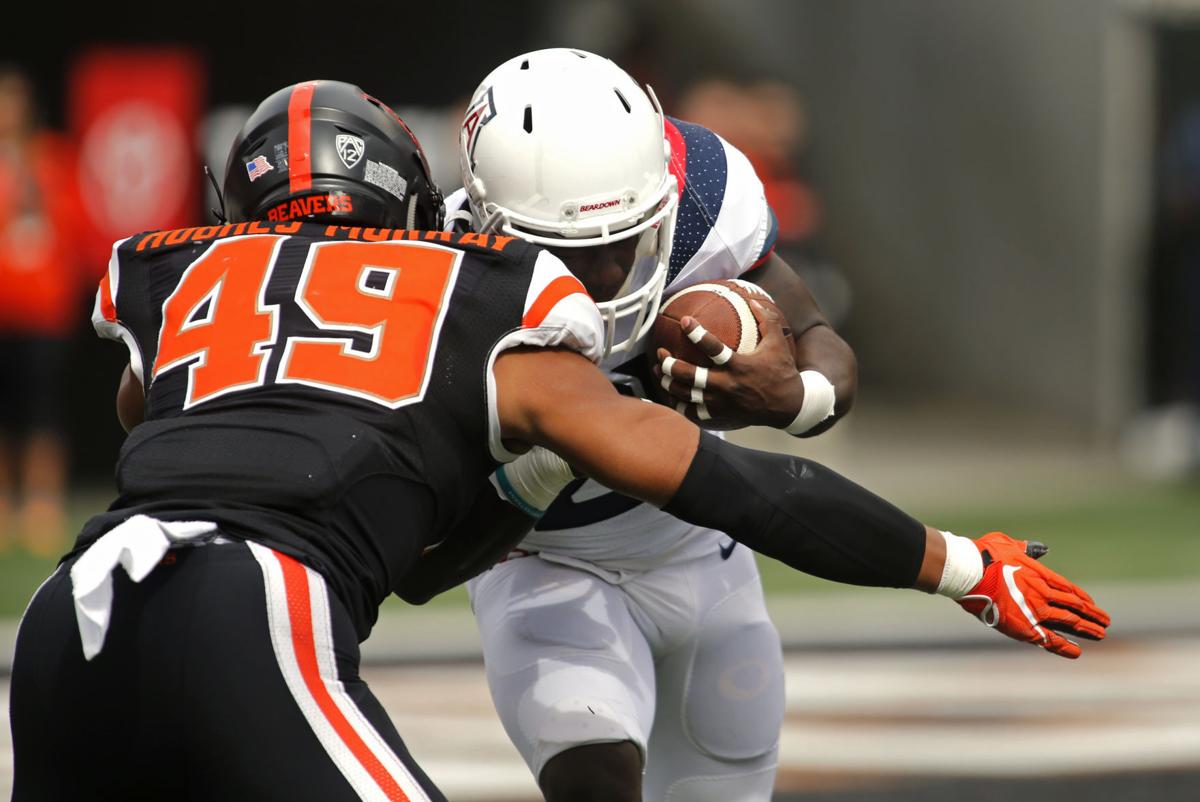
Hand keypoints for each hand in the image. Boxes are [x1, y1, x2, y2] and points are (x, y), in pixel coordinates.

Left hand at [652, 300, 801, 427]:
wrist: (789, 406)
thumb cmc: (782, 372)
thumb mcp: (778, 344)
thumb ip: (767, 320)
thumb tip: (753, 299)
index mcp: (738, 366)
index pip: (713, 347)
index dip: (696, 333)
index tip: (685, 321)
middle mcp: (726, 385)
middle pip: (689, 375)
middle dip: (670, 363)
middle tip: (660, 352)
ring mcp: (721, 402)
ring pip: (686, 394)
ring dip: (668, 383)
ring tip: (658, 372)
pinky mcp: (720, 414)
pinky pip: (694, 412)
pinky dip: (680, 405)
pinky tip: (671, 397)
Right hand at [957, 532, 1110, 658]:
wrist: (969, 571)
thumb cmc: (984, 554)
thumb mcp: (1008, 544)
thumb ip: (1027, 548)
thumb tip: (1040, 549)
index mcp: (1040, 574)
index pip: (1068, 589)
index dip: (1081, 598)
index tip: (1091, 604)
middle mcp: (1043, 593)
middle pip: (1075, 606)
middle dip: (1091, 615)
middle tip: (1106, 621)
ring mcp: (1036, 611)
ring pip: (1069, 622)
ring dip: (1087, 629)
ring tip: (1101, 634)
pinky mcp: (1024, 627)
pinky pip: (1050, 640)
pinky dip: (1064, 647)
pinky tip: (1077, 652)